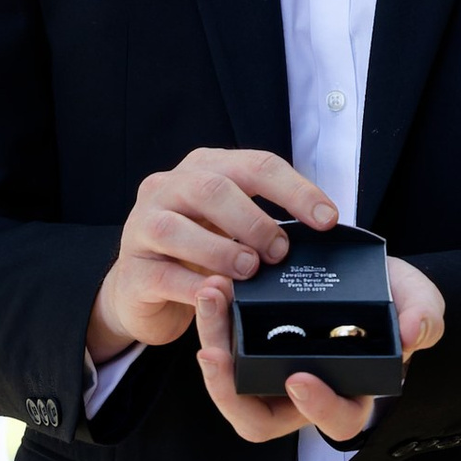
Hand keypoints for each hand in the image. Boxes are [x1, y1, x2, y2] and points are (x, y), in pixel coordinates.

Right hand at [87, 148, 339, 362]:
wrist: (140, 292)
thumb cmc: (195, 254)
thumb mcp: (231, 227)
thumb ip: (264, 221)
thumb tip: (320, 230)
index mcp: (202, 170)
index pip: (254, 165)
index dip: (295, 190)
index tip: (327, 219)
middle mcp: (167, 189)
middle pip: (212, 188)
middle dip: (255, 220)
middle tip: (280, 251)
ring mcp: (143, 226)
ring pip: (178, 227)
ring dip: (223, 251)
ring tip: (251, 272)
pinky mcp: (133, 270)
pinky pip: (165, 276)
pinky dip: (197, 287)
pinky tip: (221, 295)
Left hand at [190, 256, 443, 443]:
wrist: (366, 270)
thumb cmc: (394, 298)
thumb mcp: (418, 302)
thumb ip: (424, 317)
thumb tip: (414, 333)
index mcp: (351, 393)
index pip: (336, 419)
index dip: (318, 406)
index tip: (300, 379)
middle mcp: (305, 391)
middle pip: (258, 415)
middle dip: (230, 389)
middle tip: (215, 353)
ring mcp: (273, 370)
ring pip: (230, 381)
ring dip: (214, 344)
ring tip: (211, 299)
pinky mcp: (251, 342)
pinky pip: (223, 345)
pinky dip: (214, 321)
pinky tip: (213, 288)